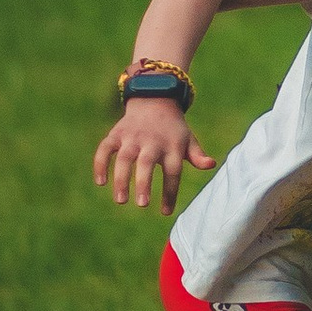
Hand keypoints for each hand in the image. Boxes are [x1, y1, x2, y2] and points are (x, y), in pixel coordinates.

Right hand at [91, 103, 218, 214]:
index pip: (173, 171)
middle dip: (144, 183)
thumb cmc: (173, 129)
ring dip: (121, 178)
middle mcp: (151, 141)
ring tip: (121, 200)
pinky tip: (100, 182)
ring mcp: (132, 137)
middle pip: (147, 162)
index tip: (166, 211)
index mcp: (171, 146)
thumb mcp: (188, 139)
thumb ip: (197, 155)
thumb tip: (211, 164)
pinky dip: (100, 163)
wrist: (154, 99)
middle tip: (142, 204)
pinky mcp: (116, 134)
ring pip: (123, 157)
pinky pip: (105, 148)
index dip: (170, 191)